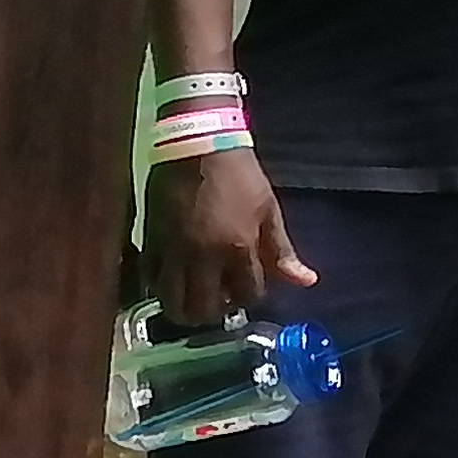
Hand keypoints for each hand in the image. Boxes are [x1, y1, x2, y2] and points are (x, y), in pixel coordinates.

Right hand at [143, 147, 310, 329]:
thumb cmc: (240, 177)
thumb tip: (307, 282)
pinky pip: (150, 279)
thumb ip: (282, 251)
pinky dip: (161, 287)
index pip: (247, 296)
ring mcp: (173, 252)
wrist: (197, 146)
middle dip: (214, 311)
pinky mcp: (150, 243)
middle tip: (217, 299)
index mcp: (238, 249)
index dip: (249, 296)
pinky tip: (171, 280)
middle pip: (204, 309)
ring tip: (192, 295)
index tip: (246, 287)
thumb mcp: (268, 211)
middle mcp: (203, 258)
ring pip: (172, 302)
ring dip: (184, 306)